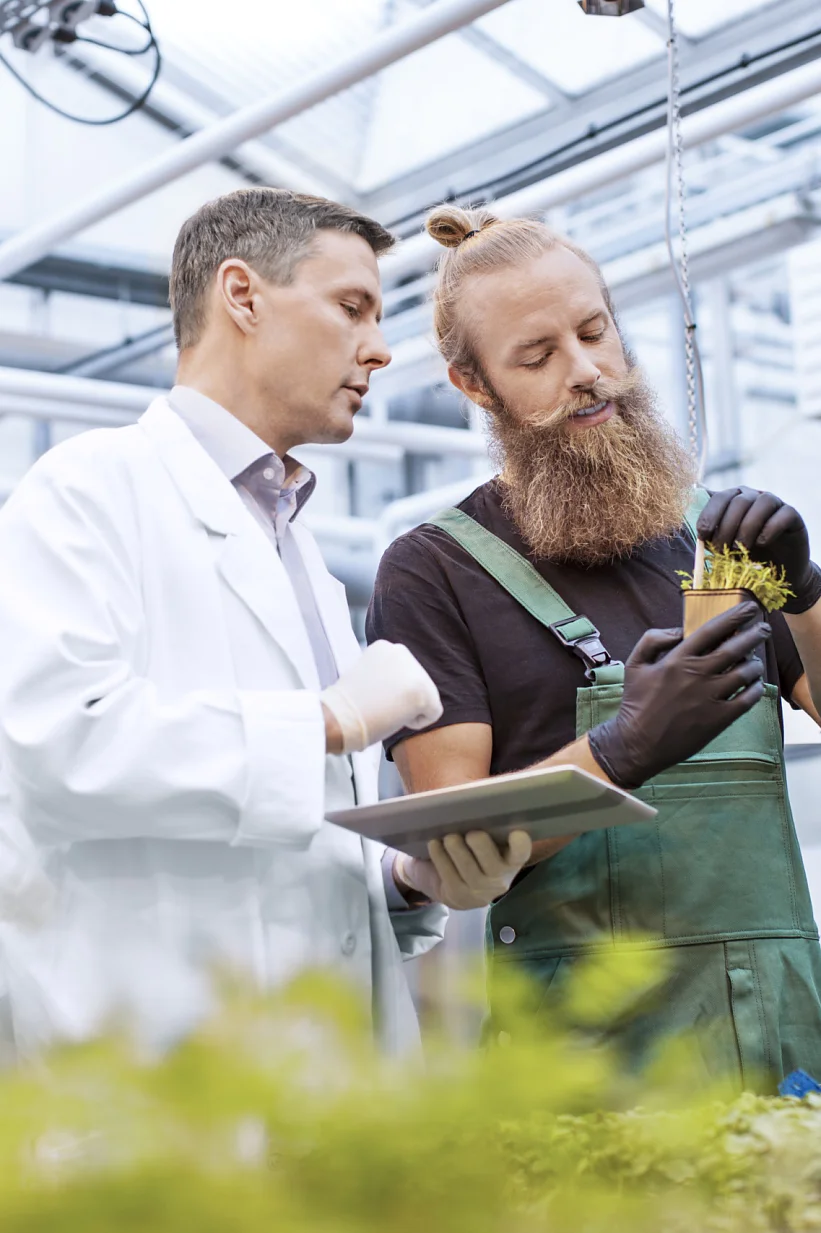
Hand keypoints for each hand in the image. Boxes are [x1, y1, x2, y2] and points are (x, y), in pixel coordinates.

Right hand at [320, 641, 442, 754]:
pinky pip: (433, 714)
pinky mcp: (422, 690)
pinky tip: (394, 717)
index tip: (371, 697)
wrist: (336, 717)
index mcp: (385, 646)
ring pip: (427, 698)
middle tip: (378, 706)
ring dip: (408, 710)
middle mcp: (402, 651)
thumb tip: (401, 687)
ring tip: (383, 710)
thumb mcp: (365, 675)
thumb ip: (386, 674)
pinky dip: (417, 723)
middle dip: (402, 700)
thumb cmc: (346, 706)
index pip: (404, 675)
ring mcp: (414, 669)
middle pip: (418, 684)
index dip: (390, 693)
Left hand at [395, 830, 531, 910]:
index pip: (521, 854)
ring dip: (458, 852)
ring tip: (449, 837)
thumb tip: (472, 798)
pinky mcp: (458, 898)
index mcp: (509, 859)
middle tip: (471, 833)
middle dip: (483, 848)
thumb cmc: (464, 848)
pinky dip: (441, 859)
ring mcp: (479, 892)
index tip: (516, 833)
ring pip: (470, 873)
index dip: (520, 846)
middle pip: (495, 866)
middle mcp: (499, 879)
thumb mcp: (476, 837)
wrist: (439, 876)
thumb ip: (481, 823)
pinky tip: (434, 845)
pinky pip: (450, 878)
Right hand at [588, 602, 768, 789]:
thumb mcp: (634, 664)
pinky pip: (747, 699)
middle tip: (763, 629)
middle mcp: (697, 675)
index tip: (749, 608)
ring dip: (754, 663)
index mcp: (677, 659)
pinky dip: (756, 689)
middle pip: (735, 648)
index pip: (712, 630)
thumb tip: (679, 630)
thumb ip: (652, 639)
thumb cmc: (636, 703)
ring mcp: (710, 697)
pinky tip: (755, 685)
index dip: (734, 617)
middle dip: (754, 635)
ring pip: (745, 673)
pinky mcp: (719, 719)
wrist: (637, 743)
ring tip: (755, 661)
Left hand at [697, 486, 820, 614]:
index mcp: (733, 499)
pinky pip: (783, 514)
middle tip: (721, 548)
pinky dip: (770, 529)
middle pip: (738, 501)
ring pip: (761, 503)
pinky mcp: (792, 515)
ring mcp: (775, 503)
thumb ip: (712, 537)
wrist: (776, 569)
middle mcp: (753, 496)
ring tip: (741, 548)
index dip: (709, 515)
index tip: (703, 535)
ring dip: (747, 527)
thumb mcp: (725, 546)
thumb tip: (698, 534)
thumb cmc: (746, 555)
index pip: (719, 498)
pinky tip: (761, 543)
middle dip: (726, 526)